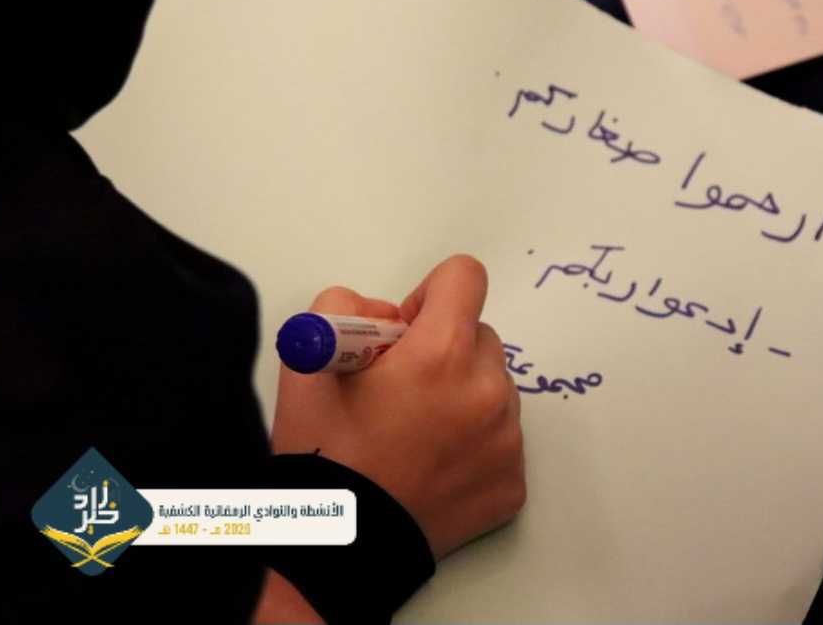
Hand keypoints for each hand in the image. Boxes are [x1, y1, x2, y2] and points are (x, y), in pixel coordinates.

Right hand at [271, 255, 525, 559]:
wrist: (337, 545)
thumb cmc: (322, 450)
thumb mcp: (308, 356)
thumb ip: (348, 307)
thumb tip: (393, 315)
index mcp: (442, 353)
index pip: (465, 277)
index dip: (429, 295)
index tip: (405, 331)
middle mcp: (487, 391)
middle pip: (481, 338)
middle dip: (445, 351)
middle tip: (402, 392)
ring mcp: (507, 441)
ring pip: (493, 389)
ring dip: (463, 397)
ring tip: (415, 435)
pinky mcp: (513, 482)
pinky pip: (500, 441)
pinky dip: (473, 445)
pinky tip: (432, 467)